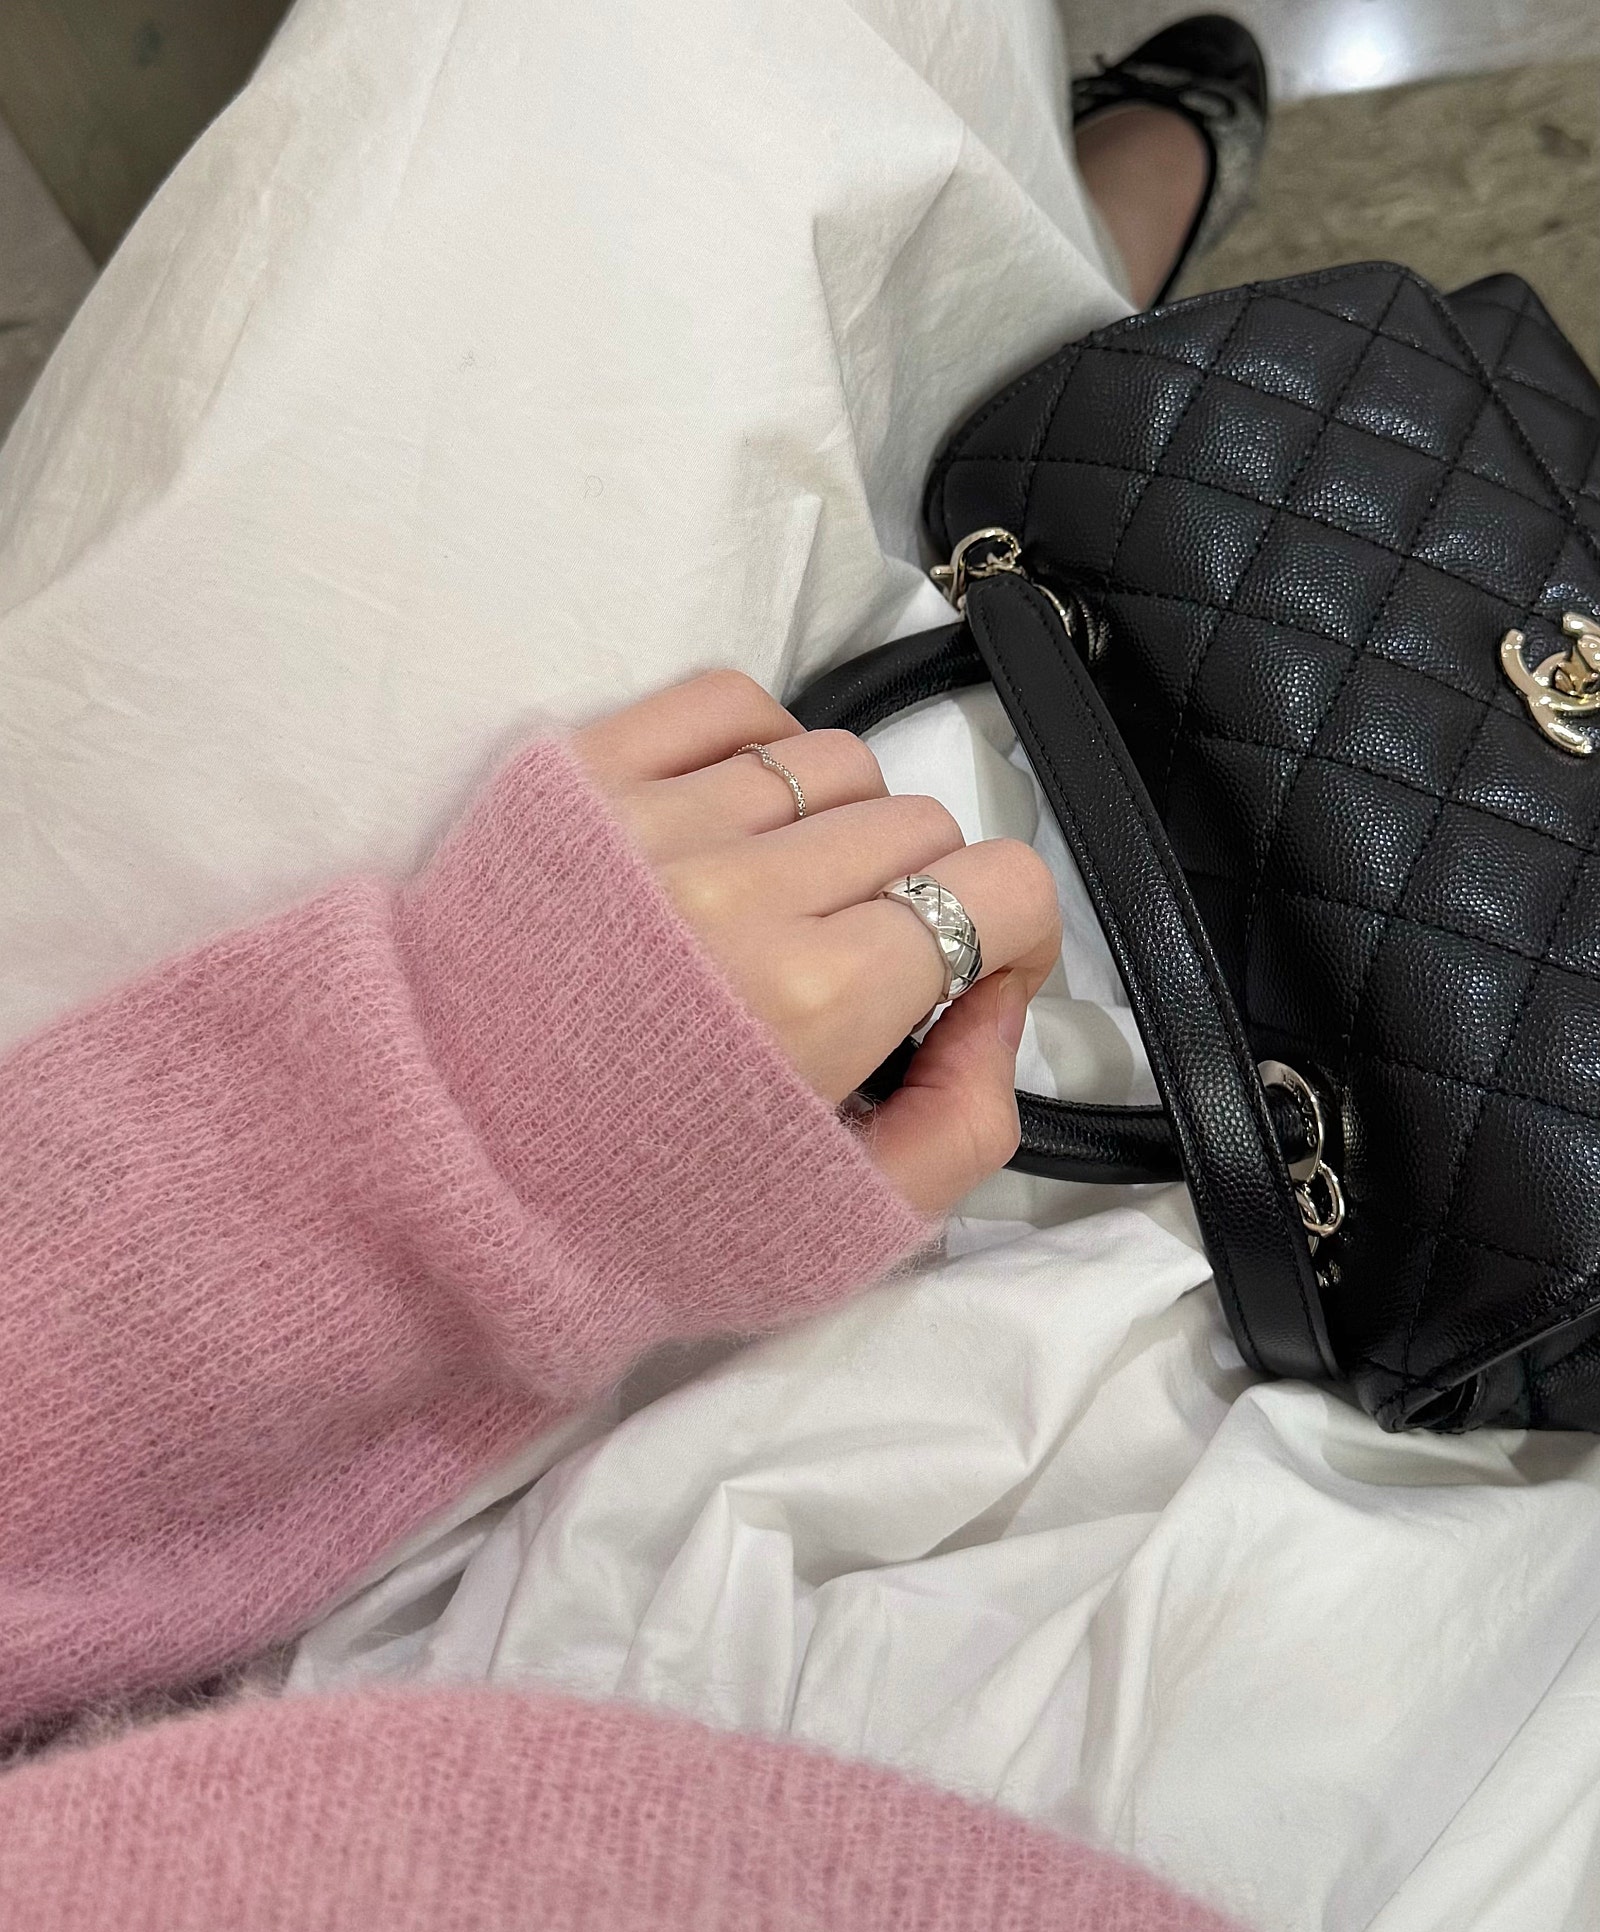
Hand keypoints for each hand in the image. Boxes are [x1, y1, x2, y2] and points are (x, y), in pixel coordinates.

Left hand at [573, 668, 1060, 1217]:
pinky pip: (729, 700)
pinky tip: (746, 818)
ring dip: (841, 828)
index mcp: (815, 999)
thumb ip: (967, 1123)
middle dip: (922, 900)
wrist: (433, 1172)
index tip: (966, 982)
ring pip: (837, 761)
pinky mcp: (579, 778)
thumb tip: (997, 1005)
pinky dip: (765, 746)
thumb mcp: (837, 1224)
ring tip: (786, 900)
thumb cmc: (630, 1212)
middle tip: (858, 968)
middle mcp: (740, 890)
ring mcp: (653, 819)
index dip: (1013, 941)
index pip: (1003, 889)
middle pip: (921, 825)